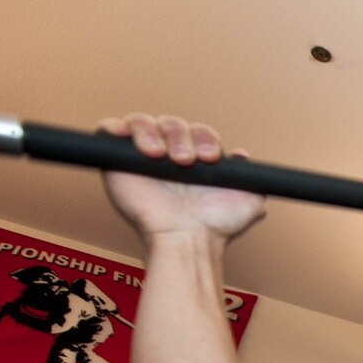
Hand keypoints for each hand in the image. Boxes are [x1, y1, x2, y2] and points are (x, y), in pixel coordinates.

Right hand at [99, 113, 266, 242]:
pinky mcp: (115, 160)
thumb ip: (252, 178)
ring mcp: (141, 156)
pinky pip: (110, 129)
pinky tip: (134, 142)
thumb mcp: (249, 202)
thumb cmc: (215, 226)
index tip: (210, 158)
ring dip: (153, 133)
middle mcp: (169, 153)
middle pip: (172, 123)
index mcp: (196, 158)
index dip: (205, 137)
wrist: (188, 240)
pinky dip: (118, 127)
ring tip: (159, 156)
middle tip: (185, 162)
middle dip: (181, 136)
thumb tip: (242, 156)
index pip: (198, 131)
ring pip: (143, 122)